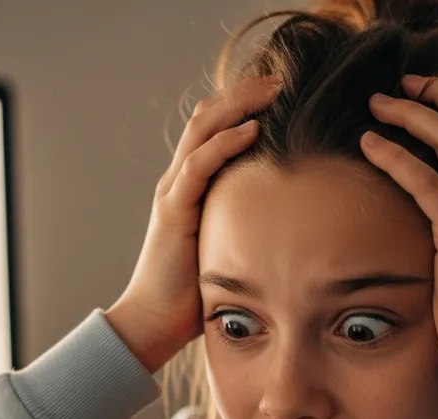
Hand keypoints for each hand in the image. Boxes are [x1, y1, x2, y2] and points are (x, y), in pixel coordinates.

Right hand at [107, 74, 282, 372]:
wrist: (154, 320)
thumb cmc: (191, 293)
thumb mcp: (222, 248)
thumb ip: (241, 227)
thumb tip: (282, 227)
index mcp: (189, 187)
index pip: (213, 130)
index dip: (242, 106)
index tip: (280, 94)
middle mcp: (178, 181)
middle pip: (208, 118)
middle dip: (245, 93)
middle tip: (283, 79)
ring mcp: (173, 193)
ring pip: (202, 131)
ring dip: (239, 106)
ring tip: (274, 90)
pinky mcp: (174, 211)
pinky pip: (199, 166)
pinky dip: (225, 144)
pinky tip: (252, 130)